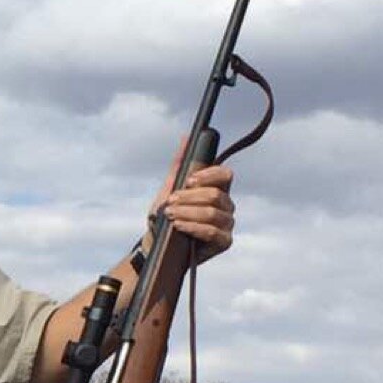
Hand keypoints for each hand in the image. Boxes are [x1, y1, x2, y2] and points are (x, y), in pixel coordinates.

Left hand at [144, 135, 235, 260]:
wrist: (155, 245)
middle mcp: (226, 205)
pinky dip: (193, 227)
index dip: (208, 175)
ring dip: (187, 213)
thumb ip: (179, 166)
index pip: (225, 175)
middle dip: (188, 198)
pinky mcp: (224, 242)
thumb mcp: (169, 189)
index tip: (187, 181)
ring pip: (212, 213)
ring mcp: (226, 224)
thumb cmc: (165, 217)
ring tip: (170, 216)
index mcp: (216, 189)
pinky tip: (179, 226)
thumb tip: (186, 137)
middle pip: (215, 194)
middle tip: (170, 203)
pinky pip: (213, 232)